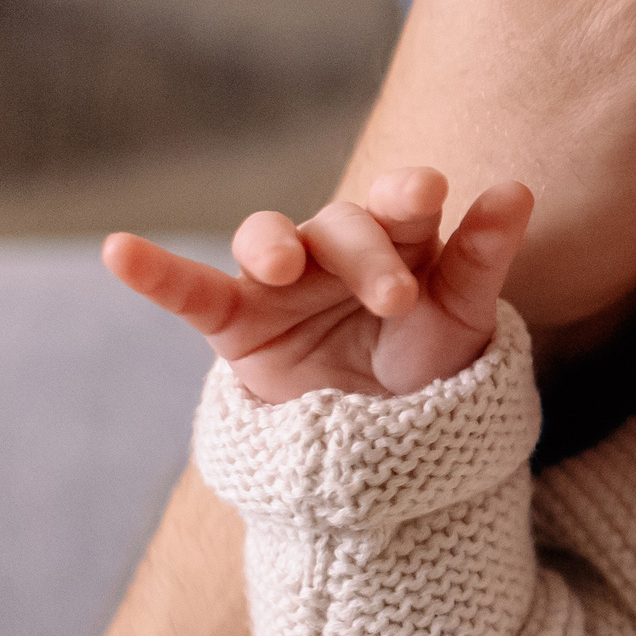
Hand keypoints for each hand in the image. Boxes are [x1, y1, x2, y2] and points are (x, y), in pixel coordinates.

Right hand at [102, 169, 531, 402]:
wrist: (389, 446)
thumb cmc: (430, 366)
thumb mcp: (465, 319)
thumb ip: (482, 258)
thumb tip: (517, 188)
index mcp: (399, 238)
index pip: (401, 203)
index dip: (409, 195)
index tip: (428, 194)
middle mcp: (336, 249)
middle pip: (341, 224)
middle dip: (367, 255)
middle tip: (396, 299)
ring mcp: (281, 282)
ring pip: (265, 237)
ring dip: (271, 242)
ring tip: (281, 265)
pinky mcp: (236, 323)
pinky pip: (190, 291)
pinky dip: (154, 270)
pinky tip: (117, 250)